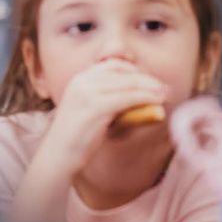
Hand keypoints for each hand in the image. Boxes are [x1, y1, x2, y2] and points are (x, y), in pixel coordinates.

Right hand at [47, 56, 170, 167]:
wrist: (57, 156)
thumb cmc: (77, 137)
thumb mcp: (91, 110)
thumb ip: (110, 99)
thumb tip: (143, 96)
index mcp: (79, 79)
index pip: (113, 65)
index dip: (135, 72)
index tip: (151, 81)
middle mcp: (81, 81)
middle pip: (122, 72)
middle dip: (146, 79)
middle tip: (164, 88)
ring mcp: (86, 93)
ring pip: (127, 83)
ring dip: (150, 87)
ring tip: (164, 94)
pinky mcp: (94, 107)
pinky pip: (127, 98)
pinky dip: (145, 98)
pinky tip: (156, 102)